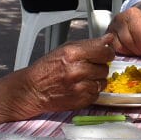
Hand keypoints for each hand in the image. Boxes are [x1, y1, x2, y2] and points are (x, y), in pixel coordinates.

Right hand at [0, 37, 115, 129]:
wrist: (32, 90)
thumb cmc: (46, 69)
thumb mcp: (64, 49)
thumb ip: (88, 44)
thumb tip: (108, 39)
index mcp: (72, 54)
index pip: (104, 51)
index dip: (107, 52)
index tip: (105, 54)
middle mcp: (77, 70)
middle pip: (104, 67)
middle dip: (99, 66)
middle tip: (88, 67)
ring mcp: (79, 87)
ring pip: (102, 81)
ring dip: (96, 80)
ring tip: (82, 78)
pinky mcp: (81, 100)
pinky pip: (96, 94)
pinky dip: (91, 91)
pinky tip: (80, 87)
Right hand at [109, 3, 140, 55]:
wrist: (138, 19)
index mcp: (132, 14)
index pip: (136, 31)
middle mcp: (119, 19)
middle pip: (127, 40)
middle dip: (136, 49)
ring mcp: (112, 27)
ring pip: (119, 46)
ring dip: (129, 52)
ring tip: (136, 51)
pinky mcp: (107, 36)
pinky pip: (113, 48)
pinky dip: (122, 52)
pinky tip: (129, 50)